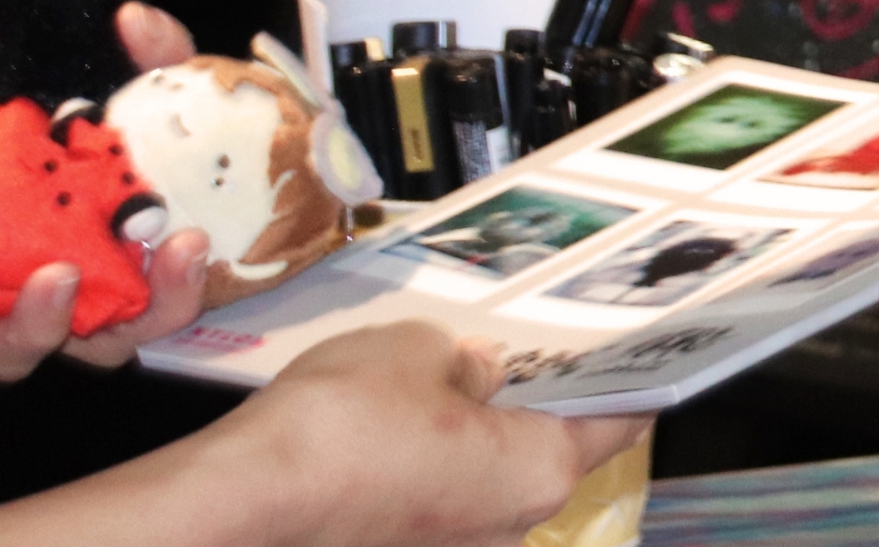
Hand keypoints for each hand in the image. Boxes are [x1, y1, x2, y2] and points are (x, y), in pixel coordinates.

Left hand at [0, 0, 206, 376]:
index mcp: (53, 140)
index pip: (145, 115)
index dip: (165, 73)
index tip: (148, 33)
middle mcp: (48, 213)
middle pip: (159, 236)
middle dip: (204, 229)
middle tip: (206, 211)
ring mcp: (8, 275)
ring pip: (115, 311)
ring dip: (159, 295)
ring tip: (165, 256)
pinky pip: (17, 348)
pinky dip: (45, 322)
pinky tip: (52, 284)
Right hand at [209, 321, 651, 546]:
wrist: (238, 508)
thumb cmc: (337, 428)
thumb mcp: (417, 351)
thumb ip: (464, 360)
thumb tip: (475, 370)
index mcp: (538, 470)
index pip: (617, 420)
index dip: (628, 378)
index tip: (639, 352)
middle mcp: (507, 527)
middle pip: (545, 453)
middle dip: (528, 401)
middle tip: (514, 350)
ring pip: (483, 482)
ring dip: (467, 438)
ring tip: (431, 384)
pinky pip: (431, 503)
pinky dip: (423, 468)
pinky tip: (386, 430)